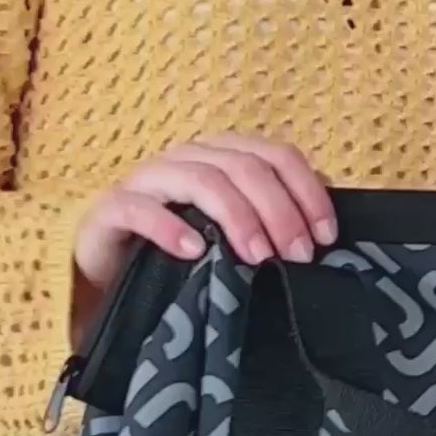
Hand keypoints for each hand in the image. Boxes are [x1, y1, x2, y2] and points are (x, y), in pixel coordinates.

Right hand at [72, 134, 336, 340]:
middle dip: (279, 211)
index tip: (325, 237)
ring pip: (203, 179)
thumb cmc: (184, 257)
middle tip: (296, 256)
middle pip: (246, 166)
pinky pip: (139, 207)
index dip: (307, 192)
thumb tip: (322, 225)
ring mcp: (147, 179)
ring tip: (257, 257)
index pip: (277, 155)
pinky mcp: (110, 209)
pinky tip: (195, 252)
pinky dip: (171, 227)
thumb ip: (275, 221)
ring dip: (238, 217)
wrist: (114, 280)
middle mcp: (188, 157)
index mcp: (224, 156)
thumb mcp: (237, 237)